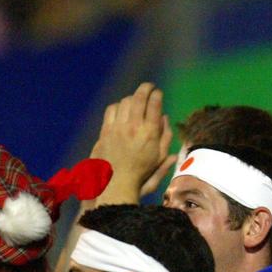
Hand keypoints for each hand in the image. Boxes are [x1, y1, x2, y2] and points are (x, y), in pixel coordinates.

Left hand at [91, 83, 173, 199]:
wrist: (115, 184)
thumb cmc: (141, 174)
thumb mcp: (160, 159)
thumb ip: (165, 138)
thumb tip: (165, 118)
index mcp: (150, 134)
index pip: (154, 106)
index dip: (157, 95)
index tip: (158, 92)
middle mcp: (133, 128)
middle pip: (139, 98)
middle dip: (145, 88)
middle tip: (149, 86)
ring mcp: (117, 128)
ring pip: (124, 102)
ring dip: (132, 98)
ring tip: (136, 99)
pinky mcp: (105, 131)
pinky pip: (111, 110)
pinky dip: (118, 106)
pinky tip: (121, 109)